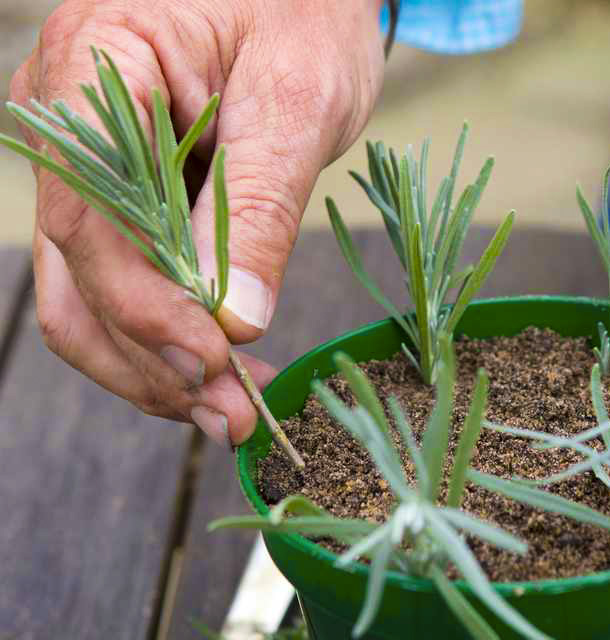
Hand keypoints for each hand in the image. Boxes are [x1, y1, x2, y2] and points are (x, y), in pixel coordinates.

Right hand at [11, 0, 384, 444]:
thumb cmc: (305, 11)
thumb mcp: (298, 99)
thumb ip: (260, 204)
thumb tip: (234, 318)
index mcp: (92, 68)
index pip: (93, 217)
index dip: (146, 307)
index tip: (215, 361)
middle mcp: (66, 125)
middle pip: (80, 272)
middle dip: (154, 356)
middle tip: (232, 416)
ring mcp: (87, 166)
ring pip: (90, 295)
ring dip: (155, 364)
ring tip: (231, 410)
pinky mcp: (124, 198)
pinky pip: (126, 281)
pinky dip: (167, 335)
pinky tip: (221, 367)